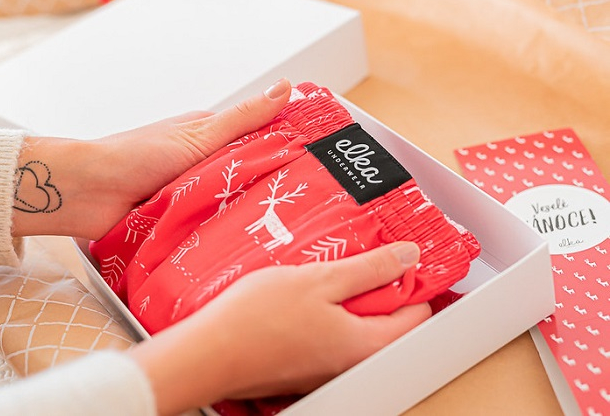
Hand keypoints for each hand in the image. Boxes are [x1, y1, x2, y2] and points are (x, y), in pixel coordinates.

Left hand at [12, 79, 291, 238]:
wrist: (88, 193)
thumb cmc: (136, 155)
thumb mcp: (199, 134)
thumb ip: (244, 117)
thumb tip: (285, 86)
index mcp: (208, 137)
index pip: (257, 140)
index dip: (284, 150)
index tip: (315, 165)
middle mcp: (201, 165)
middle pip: (245, 177)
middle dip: (265, 190)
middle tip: (302, 210)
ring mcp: (190, 194)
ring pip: (228, 205)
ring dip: (240, 215)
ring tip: (275, 232)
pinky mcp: (179, 221)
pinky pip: (207, 229)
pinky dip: (218, 235)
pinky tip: (239, 247)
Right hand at [129, 242, 431, 415]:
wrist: (207, 352)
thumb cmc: (257, 318)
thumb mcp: (319, 279)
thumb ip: (369, 269)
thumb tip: (409, 257)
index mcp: (366, 345)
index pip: (418, 315)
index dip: (411, 280)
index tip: (394, 256)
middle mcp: (351, 365)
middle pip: (388, 323)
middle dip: (377, 289)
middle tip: (355, 260)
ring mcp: (325, 370)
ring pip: (355, 329)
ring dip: (347, 301)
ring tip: (324, 273)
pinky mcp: (303, 368)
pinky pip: (328, 337)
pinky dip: (324, 316)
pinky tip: (301, 296)